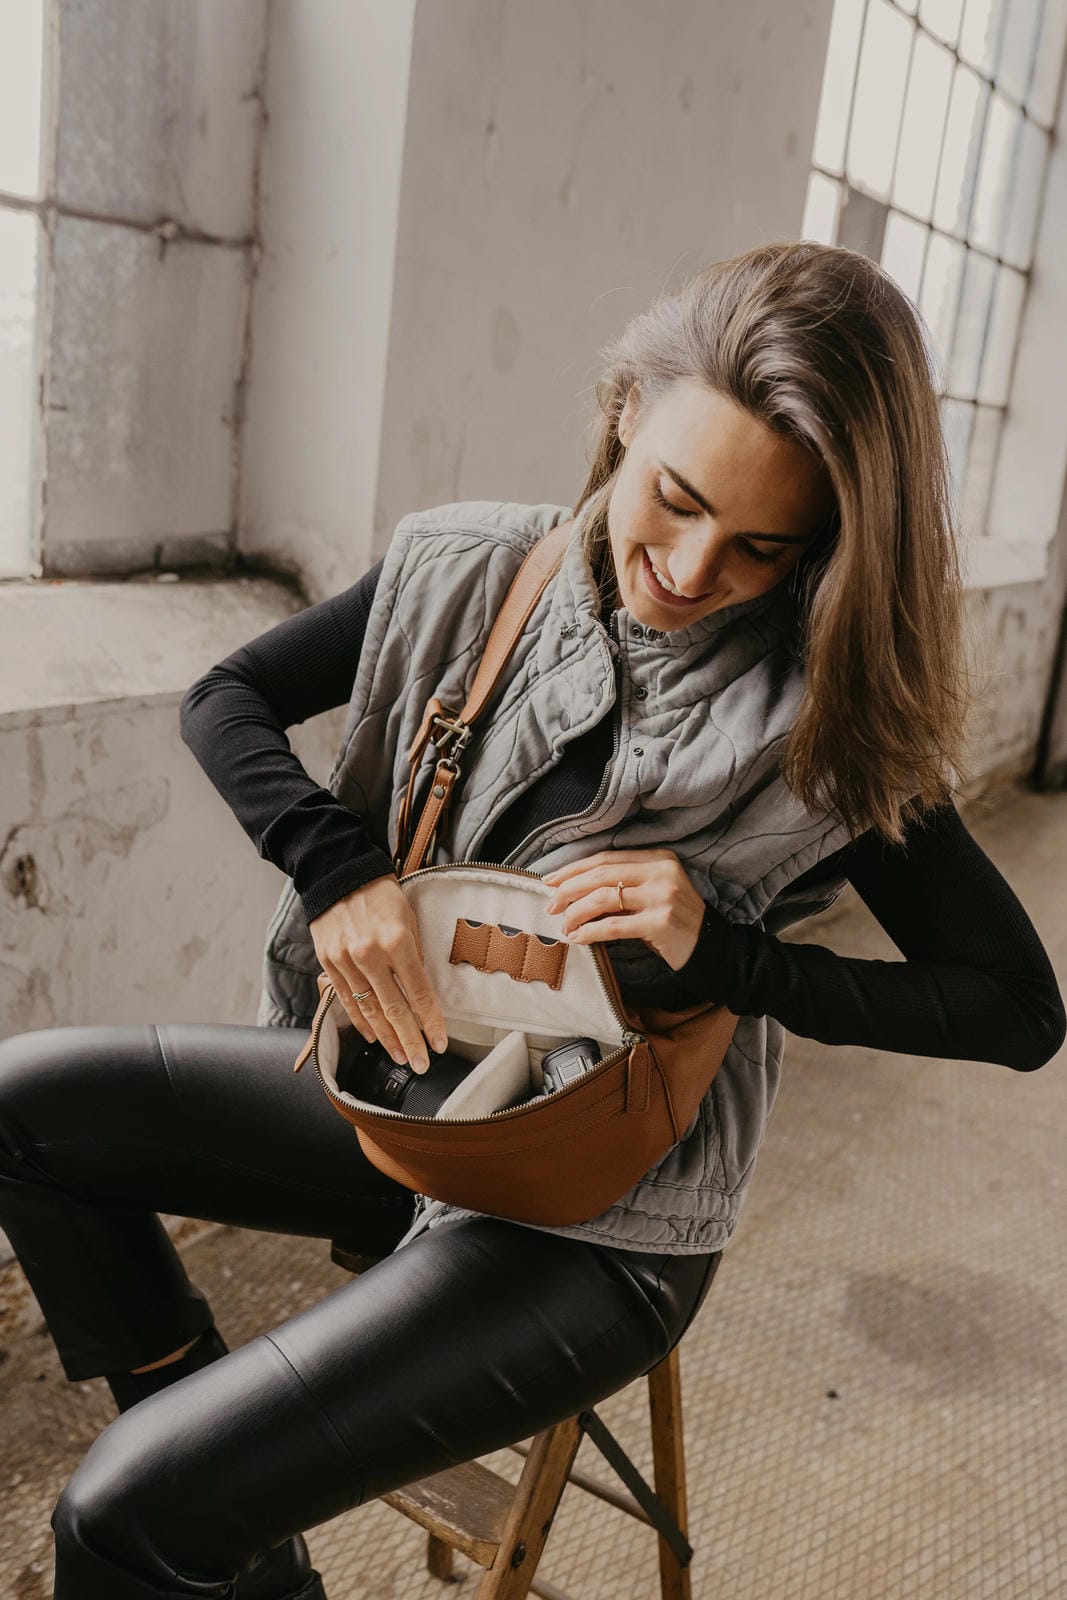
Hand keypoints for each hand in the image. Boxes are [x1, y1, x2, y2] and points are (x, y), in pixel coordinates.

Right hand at [308, 875, 449, 1073]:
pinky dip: (361, 1022)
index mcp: (397, 941)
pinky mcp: (329, 963)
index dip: (431, 1022)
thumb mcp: (409, 917)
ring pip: (370, 1011)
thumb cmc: (380, 893)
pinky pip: (347, 1001)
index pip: (419, 993)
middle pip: (395, 1010)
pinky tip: (373, 1036)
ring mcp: (346, 961)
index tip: (440, 1043)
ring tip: (401, 1057)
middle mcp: (371, 955)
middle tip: (422, 1064)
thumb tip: (422, 990)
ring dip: (387, 1038)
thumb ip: (415, 953)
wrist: (337, 873)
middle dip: (410, 1041)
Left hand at [541, 848, 704, 971]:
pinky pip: (613, 925)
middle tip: (551, 905)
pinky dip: (590, 931)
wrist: (710, 948)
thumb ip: (623, 886)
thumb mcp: (652, 894)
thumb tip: (573, 890)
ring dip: (576, 913)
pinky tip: (579, 938)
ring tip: (565, 925)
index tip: (551, 880)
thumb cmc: (674, 921)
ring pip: (604, 898)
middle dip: (569, 889)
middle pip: (601, 874)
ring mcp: (662, 896)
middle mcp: (661, 872)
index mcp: (659, 858)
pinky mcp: (660, 922)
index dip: (575, 869)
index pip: (607, 858)